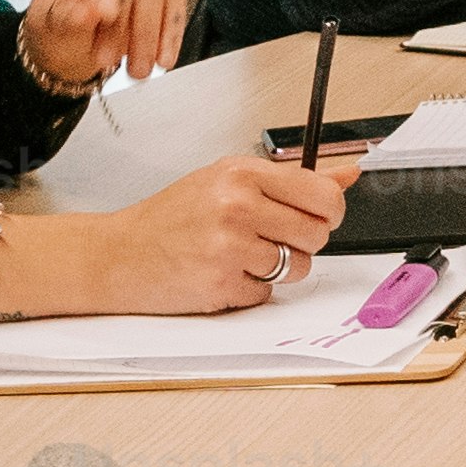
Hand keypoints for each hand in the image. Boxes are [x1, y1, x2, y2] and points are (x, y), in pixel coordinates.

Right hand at [2, 150, 352, 315]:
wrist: (119, 254)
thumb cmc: (172, 216)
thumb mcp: (226, 181)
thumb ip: (290, 180)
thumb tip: (347, 175)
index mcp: (242, 174)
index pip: (323, 194)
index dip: (329, 211)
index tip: (321, 216)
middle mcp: (237, 207)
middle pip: (316, 234)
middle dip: (302, 241)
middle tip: (272, 237)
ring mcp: (229, 248)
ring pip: (298, 266)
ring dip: (279, 267)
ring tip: (242, 255)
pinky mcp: (222, 285)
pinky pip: (267, 292)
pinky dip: (252, 288)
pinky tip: (224, 272)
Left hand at [17, 0, 186, 89]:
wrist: (76, 33)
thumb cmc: (58, 19)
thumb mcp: (47, 22)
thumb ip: (64, 16)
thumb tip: (88, 13)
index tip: (106, 14)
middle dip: (130, 21)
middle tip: (120, 62)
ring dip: (152, 32)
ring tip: (139, 69)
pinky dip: (170, 30)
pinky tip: (164, 57)